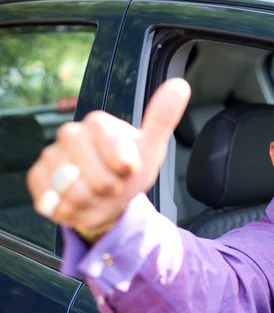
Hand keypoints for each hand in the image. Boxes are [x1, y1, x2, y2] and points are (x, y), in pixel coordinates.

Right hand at [26, 78, 190, 237]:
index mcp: (99, 124)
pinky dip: (71, 210)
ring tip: (97, 194)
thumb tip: (180, 85)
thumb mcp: (151, 147)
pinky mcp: (37, 176)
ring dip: (92, 203)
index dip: (125, 172)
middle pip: (97, 181)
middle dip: (111, 191)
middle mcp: (71, 134)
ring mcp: (51, 154)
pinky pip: (54, 202)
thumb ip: (162, 118)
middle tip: (113, 184)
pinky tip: (78, 201)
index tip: (128, 169)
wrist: (106, 193)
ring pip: (74, 194)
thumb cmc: (129, 168)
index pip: (118, 159)